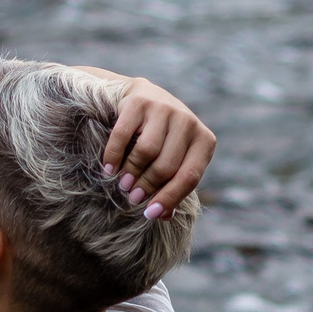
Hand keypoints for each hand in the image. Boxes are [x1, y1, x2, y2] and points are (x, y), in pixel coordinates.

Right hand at [93, 76, 216, 221]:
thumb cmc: (163, 138)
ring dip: (131, 172)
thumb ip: (172, 185)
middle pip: (166, 166)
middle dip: (147, 186)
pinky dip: (114, 156)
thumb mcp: (174, 159)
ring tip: (122, 184)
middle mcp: (188, 121)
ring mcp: (164, 108)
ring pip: (146, 151)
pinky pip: (123, 135)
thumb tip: (163, 216)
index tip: (150, 214)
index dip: (169, 198)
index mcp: (203, 140)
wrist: (143, 96)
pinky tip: (109, 168)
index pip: (189, 176)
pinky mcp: (139, 101)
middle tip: (133, 198)